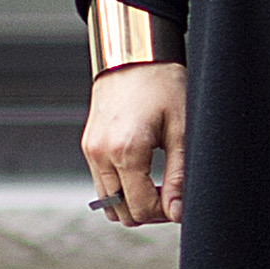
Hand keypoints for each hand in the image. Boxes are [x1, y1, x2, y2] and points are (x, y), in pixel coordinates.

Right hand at [83, 63, 185, 225]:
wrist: (134, 54)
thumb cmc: (162, 84)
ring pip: (107, 200)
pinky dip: (120, 187)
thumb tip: (177, 212)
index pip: (141, 207)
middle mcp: (101, 153)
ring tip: (158, 185)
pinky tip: (143, 173)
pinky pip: (101, 181)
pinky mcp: (88, 144)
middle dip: (148, 211)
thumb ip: (179, 175)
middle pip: (121, 210)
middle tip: (171, 196)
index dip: (165, 213)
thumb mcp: (181, 129)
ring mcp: (91, 150)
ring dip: (132, 201)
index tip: (180, 203)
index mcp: (126, 150)